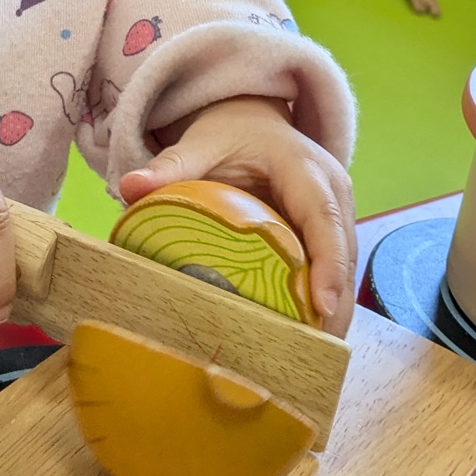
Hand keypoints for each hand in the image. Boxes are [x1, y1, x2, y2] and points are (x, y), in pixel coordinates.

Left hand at [118, 95, 356, 334]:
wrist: (254, 120)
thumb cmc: (230, 133)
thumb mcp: (201, 143)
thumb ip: (170, 164)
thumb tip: (129, 187)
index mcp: (303, 167)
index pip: (322, 217)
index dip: (327, 262)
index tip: (321, 306)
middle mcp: (332, 189)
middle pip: (343, 249)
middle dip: (337, 301)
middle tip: (319, 350)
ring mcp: (339, 209)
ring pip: (346, 264)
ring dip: (337, 308)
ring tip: (318, 356)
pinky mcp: (333, 228)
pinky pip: (336, 266)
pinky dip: (328, 301)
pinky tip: (313, 337)